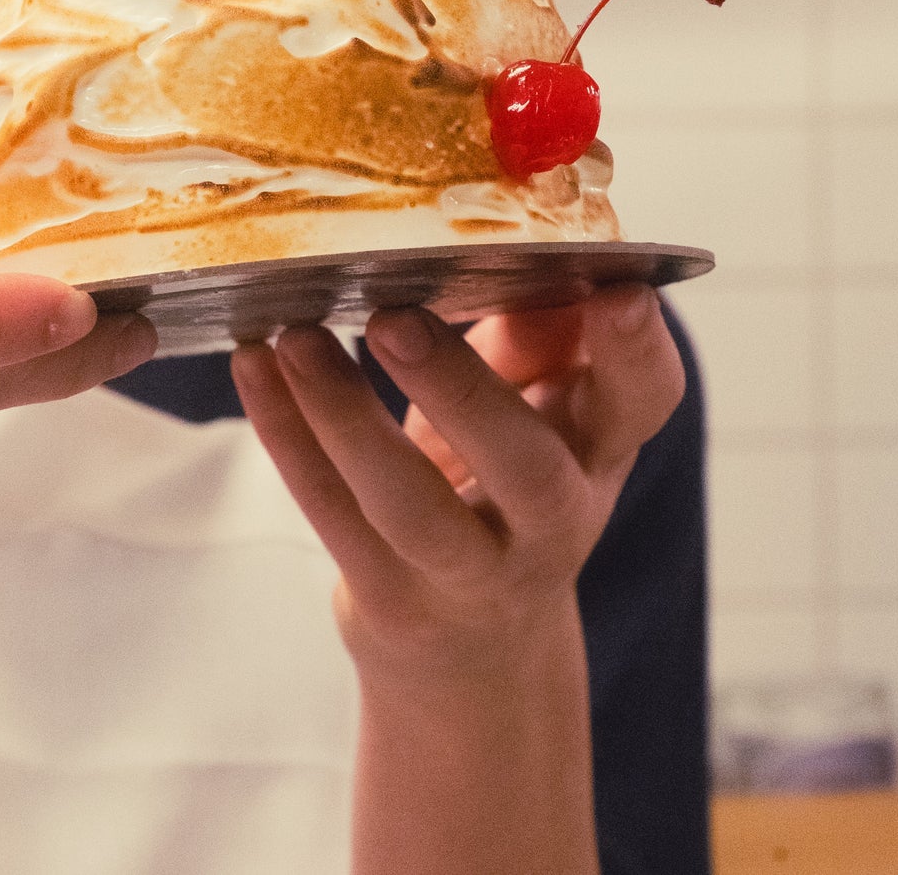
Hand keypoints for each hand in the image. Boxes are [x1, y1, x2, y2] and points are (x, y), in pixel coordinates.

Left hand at [231, 286, 683, 680]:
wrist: (474, 650)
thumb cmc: (503, 488)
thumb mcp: (538, 411)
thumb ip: (536, 334)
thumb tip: (518, 247)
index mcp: (597, 450)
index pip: (644, 401)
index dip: (637, 349)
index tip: (615, 289)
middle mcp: (550, 520)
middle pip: (524, 467)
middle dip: (461, 390)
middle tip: (394, 316)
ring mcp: (467, 573)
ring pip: (407, 505)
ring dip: (343, 415)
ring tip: (295, 335)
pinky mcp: (388, 597)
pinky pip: (329, 512)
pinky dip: (286, 434)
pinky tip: (252, 365)